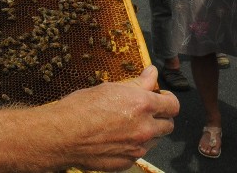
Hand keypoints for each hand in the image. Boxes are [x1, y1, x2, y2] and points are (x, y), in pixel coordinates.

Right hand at [46, 65, 178, 170]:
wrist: (62, 135)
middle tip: (145, 112)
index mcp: (142, 105)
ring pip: (155, 141)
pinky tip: (115, 138)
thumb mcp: (110, 88)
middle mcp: (145, 129)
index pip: (173, 105)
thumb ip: (137, 83)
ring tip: (126, 125)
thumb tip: (152, 73)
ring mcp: (137, 149)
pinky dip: (132, 146)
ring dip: (148, 133)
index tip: (161, 98)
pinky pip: (138, 153)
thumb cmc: (81, 108)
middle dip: (160, 118)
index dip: (168, 100)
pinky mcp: (127, 162)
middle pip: (169, 125)